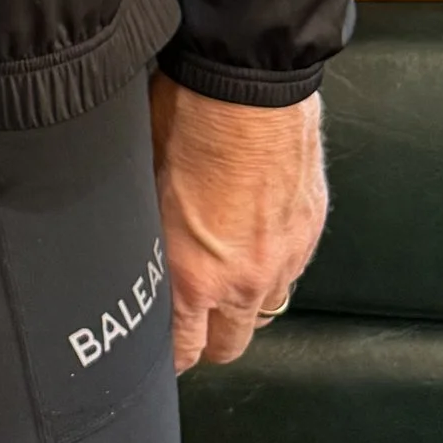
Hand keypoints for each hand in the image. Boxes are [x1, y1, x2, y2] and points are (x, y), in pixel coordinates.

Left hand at [149, 77, 326, 371]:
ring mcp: (283, 258)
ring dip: (242, 302)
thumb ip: (146, 238)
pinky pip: (290, 269)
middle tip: (192, 319)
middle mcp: (242, 280)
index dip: (170, 355)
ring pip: (263, 310)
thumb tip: (133, 254)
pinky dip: (272, 264)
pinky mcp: (309, 231)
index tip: (162, 350)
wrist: (247, 87)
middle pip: (229, 346)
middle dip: (208, 339)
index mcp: (190, 276)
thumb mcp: (141, 185)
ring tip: (223, 277)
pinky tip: (253, 239)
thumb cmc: (185, 122)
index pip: (184, 350)